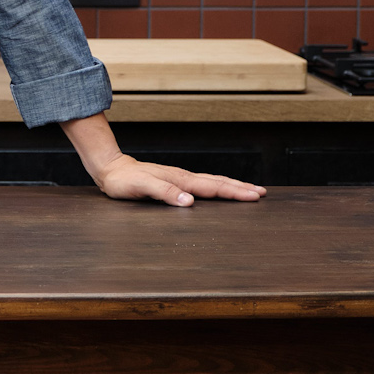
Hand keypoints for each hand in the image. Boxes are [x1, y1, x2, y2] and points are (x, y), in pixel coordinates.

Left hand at [91, 154, 264, 206]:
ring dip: (233, 186)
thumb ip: (165, 193)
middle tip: (262, 193)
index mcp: (180, 180)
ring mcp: (180, 178)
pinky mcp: (175, 181)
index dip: (234, 192)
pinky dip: (218, 187)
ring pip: (213, 182)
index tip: (254, 195)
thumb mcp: (142, 188)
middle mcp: (183, 178)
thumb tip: (189, 202)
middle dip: (241, 188)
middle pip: (218, 183)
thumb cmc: (124, 181)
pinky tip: (220, 190)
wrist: (112, 170)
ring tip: (250, 190)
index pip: (213, 187)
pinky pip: (203, 184)